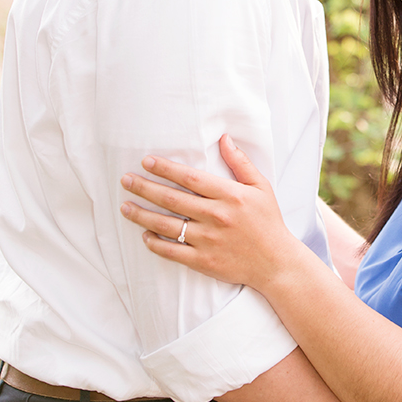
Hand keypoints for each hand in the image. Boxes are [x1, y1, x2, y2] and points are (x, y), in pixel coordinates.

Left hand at [120, 136, 294, 287]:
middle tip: (126, 180)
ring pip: (166, 225)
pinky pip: (172, 251)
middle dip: (144, 188)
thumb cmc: (268, 222)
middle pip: (172, 199)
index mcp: (230, 195)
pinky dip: (155, 243)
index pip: (190, 178)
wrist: (276, 263)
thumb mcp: (261, 187)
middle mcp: (216, 217)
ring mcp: (208, 240)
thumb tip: (224, 138)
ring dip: (142, 215)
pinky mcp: (203, 261)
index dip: (166, 168)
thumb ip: (241, 163)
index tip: (147, 161)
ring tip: (125, 207)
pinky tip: (144, 234)